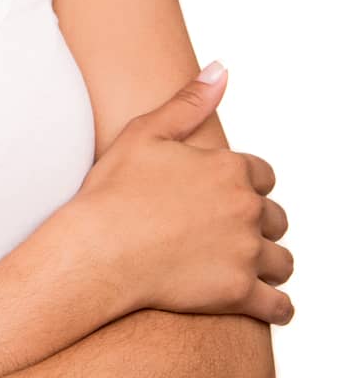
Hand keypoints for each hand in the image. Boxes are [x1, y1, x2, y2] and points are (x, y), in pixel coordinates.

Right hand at [76, 62, 295, 324]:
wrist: (97, 251)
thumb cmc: (112, 193)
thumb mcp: (145, 133)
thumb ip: (188, 102)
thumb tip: (221, 70)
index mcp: (229, 168)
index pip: (264, 176)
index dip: (247, 186)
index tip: (227, 197)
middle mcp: (246, 208)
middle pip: (275, 218)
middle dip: (258, 225)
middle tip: (230, 234)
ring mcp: (245, 253)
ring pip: (281, 260)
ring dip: (270, 264)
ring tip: (247, 268)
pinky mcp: (239, 293)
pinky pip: (278, 305)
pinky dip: (277, 307)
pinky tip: (267, 305)